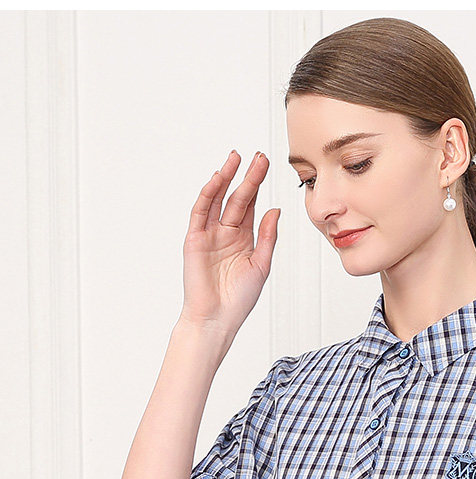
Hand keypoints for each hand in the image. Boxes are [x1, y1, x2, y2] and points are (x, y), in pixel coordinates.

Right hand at [180, 148, 279, 334]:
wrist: (217, 319)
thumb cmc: (238, 299)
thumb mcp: (261, 264)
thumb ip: (268, 236)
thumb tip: (275, 210)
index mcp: (243, 239)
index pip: (251, 205)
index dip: (258, 185)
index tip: (267, 165)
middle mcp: (226, 233)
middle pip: (237, 198)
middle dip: (247, 176)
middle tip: (259, 156)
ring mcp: (209, 234)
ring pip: (218, 200)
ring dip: (226, 178)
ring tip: (237, 158)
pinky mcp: (195, 239)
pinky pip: (201, 212)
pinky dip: (208, 194)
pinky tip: (219, 179)